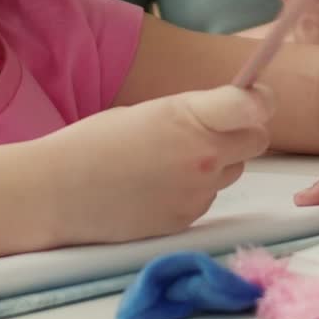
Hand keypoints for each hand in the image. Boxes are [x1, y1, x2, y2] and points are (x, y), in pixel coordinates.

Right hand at [44, 85, 271, 245]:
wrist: (58, 192)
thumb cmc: (96, 141)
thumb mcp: (151, 110)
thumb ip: (196, 113)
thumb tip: (231, 113)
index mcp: (190, 117)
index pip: (254, 106)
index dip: (260, 100)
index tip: (255, 97)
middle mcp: (202, 156)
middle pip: (257, 140)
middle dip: (244, 131)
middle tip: (215, 128)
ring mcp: (197, 192)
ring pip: (233, 170)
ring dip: (218, 162)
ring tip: (172, 159)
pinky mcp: (186, 221)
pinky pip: (208, 197)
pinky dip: (195, 189)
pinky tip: (159, 184)